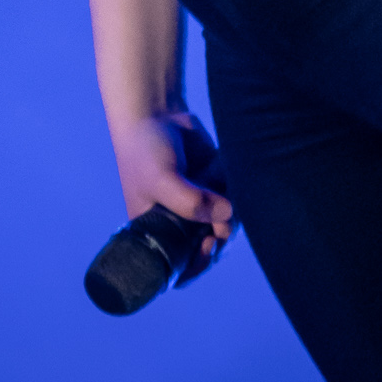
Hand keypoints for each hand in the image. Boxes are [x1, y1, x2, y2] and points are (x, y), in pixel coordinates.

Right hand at [113, 112, 234, 262]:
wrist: (158, 111)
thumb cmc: (146, 149)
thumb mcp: (162, 179)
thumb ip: (191, 202)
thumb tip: (227, 213)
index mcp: (157, 234)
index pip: (179, 271)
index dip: (197, 268)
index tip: (207, 246)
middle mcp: (180, 226)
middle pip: (209, 253)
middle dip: (219, 242)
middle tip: (217, 226)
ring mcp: (200, 208)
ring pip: (227, 230)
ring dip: (229, 216)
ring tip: (217, 188)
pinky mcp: (216, 189)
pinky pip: (235, 203)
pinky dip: (232, 191)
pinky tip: (217, 170)